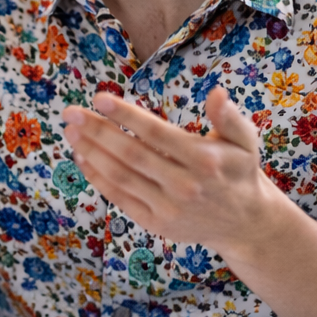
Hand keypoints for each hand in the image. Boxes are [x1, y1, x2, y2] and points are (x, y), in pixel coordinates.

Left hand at [60, 86, 292, 256]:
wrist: (245, 223)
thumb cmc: (238, 171)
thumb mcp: (245, 141)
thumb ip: (230, 117)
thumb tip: (216, 93)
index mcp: (204, 160)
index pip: (156, 134)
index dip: (126, 116)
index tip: (99, 98)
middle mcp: (184, 185)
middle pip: (131, 154)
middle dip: (97, 131)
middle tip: (71, 112)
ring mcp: (168, 207)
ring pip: (121, 176)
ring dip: (91, 152)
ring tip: (70, 131)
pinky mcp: (155, 223)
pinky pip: (119, 197)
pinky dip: (97, 178)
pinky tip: (81, 157)